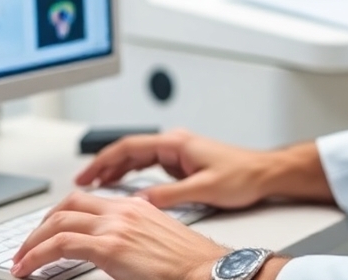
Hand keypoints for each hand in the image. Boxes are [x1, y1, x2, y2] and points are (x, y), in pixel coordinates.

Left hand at [10, 190, 222, 279]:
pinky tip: (27, 269)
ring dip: (32, 241)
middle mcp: (122, 210)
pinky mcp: (109, 247)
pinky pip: (59, 246)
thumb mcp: (157, 242)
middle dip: (41, 226)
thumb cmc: (191, 264)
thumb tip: (115, 253)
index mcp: (134, 207)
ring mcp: (115, 226)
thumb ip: (132, 240)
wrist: (208, 270)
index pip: (87, 202)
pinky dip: (36, 256)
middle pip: (67, 206)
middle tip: (28, 246)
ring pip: (57, 222)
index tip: (49, 232)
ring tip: (21, 260)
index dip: (61, 216)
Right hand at [73, 129, 275, 209]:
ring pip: (137, 158)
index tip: (86, 174)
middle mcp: (174, 143)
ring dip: (116, 169)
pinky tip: (123, 186)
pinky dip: (131, 174)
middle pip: (129, 150)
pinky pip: (148, 166)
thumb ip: (169, 196)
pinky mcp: (182, 162)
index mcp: (175, 143)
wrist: (265, 173)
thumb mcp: (203, 190)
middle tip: (82, 182)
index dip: (103, 160)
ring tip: (95, 185)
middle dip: (103, 165)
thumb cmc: (242, 176)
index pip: (129, 147)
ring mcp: (177, 152)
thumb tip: (141, 203)